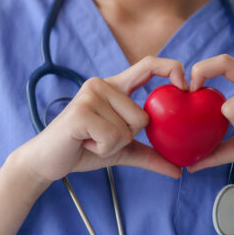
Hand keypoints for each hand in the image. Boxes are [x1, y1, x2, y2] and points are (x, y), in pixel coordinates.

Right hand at [16, 56, 186, 185]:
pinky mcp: (81, 111)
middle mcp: (103, 84)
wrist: (48, 160)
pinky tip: (84, 143)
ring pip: (129, 129)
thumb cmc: (84, 149)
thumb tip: (180, 170)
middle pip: (143, 116)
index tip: (185, 87)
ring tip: (91, 140)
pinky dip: (102, 149)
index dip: (171, 68)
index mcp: (114, 87)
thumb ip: (150, 154)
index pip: (148, 65)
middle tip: (101, 136)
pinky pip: (113, 137)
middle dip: (127, 137)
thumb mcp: (121, 149)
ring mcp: (90, 95)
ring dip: (112, 145)